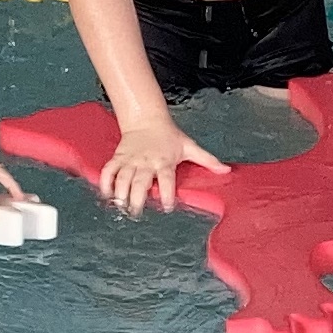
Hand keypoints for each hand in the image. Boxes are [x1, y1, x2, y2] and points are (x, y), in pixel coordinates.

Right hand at [100, 117, 226, 215]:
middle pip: (140, 181)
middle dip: (137, 198)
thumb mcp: (190, 146)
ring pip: (123, 177)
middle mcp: (146, 161)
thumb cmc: (170, 136)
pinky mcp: (119, 158)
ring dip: (120, 192)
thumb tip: (226, 170)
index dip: (168, 193)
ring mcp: (131, 160)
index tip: (168, 206)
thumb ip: (207, 160)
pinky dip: (105, 182)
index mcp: (164, 161)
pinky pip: (108, 171)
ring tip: (120, 206)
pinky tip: (106, 195)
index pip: (167, 179)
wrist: (147, 120)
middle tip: (136, 212)